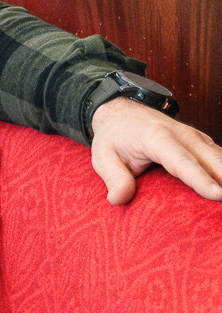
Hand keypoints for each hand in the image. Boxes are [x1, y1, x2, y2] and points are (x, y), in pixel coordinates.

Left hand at [89, 98, 221, 204]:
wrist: (122, 112)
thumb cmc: (113, 137)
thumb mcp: (103, 157)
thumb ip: (114, 178)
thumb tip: (118, 199)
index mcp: (158, 138)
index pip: (183, 163)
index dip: (201, 180)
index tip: (218, 196)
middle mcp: (184, 135)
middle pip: (212, 161)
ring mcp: (197, 138)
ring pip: (221, 160)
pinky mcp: (203, 144)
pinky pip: (221, 159)